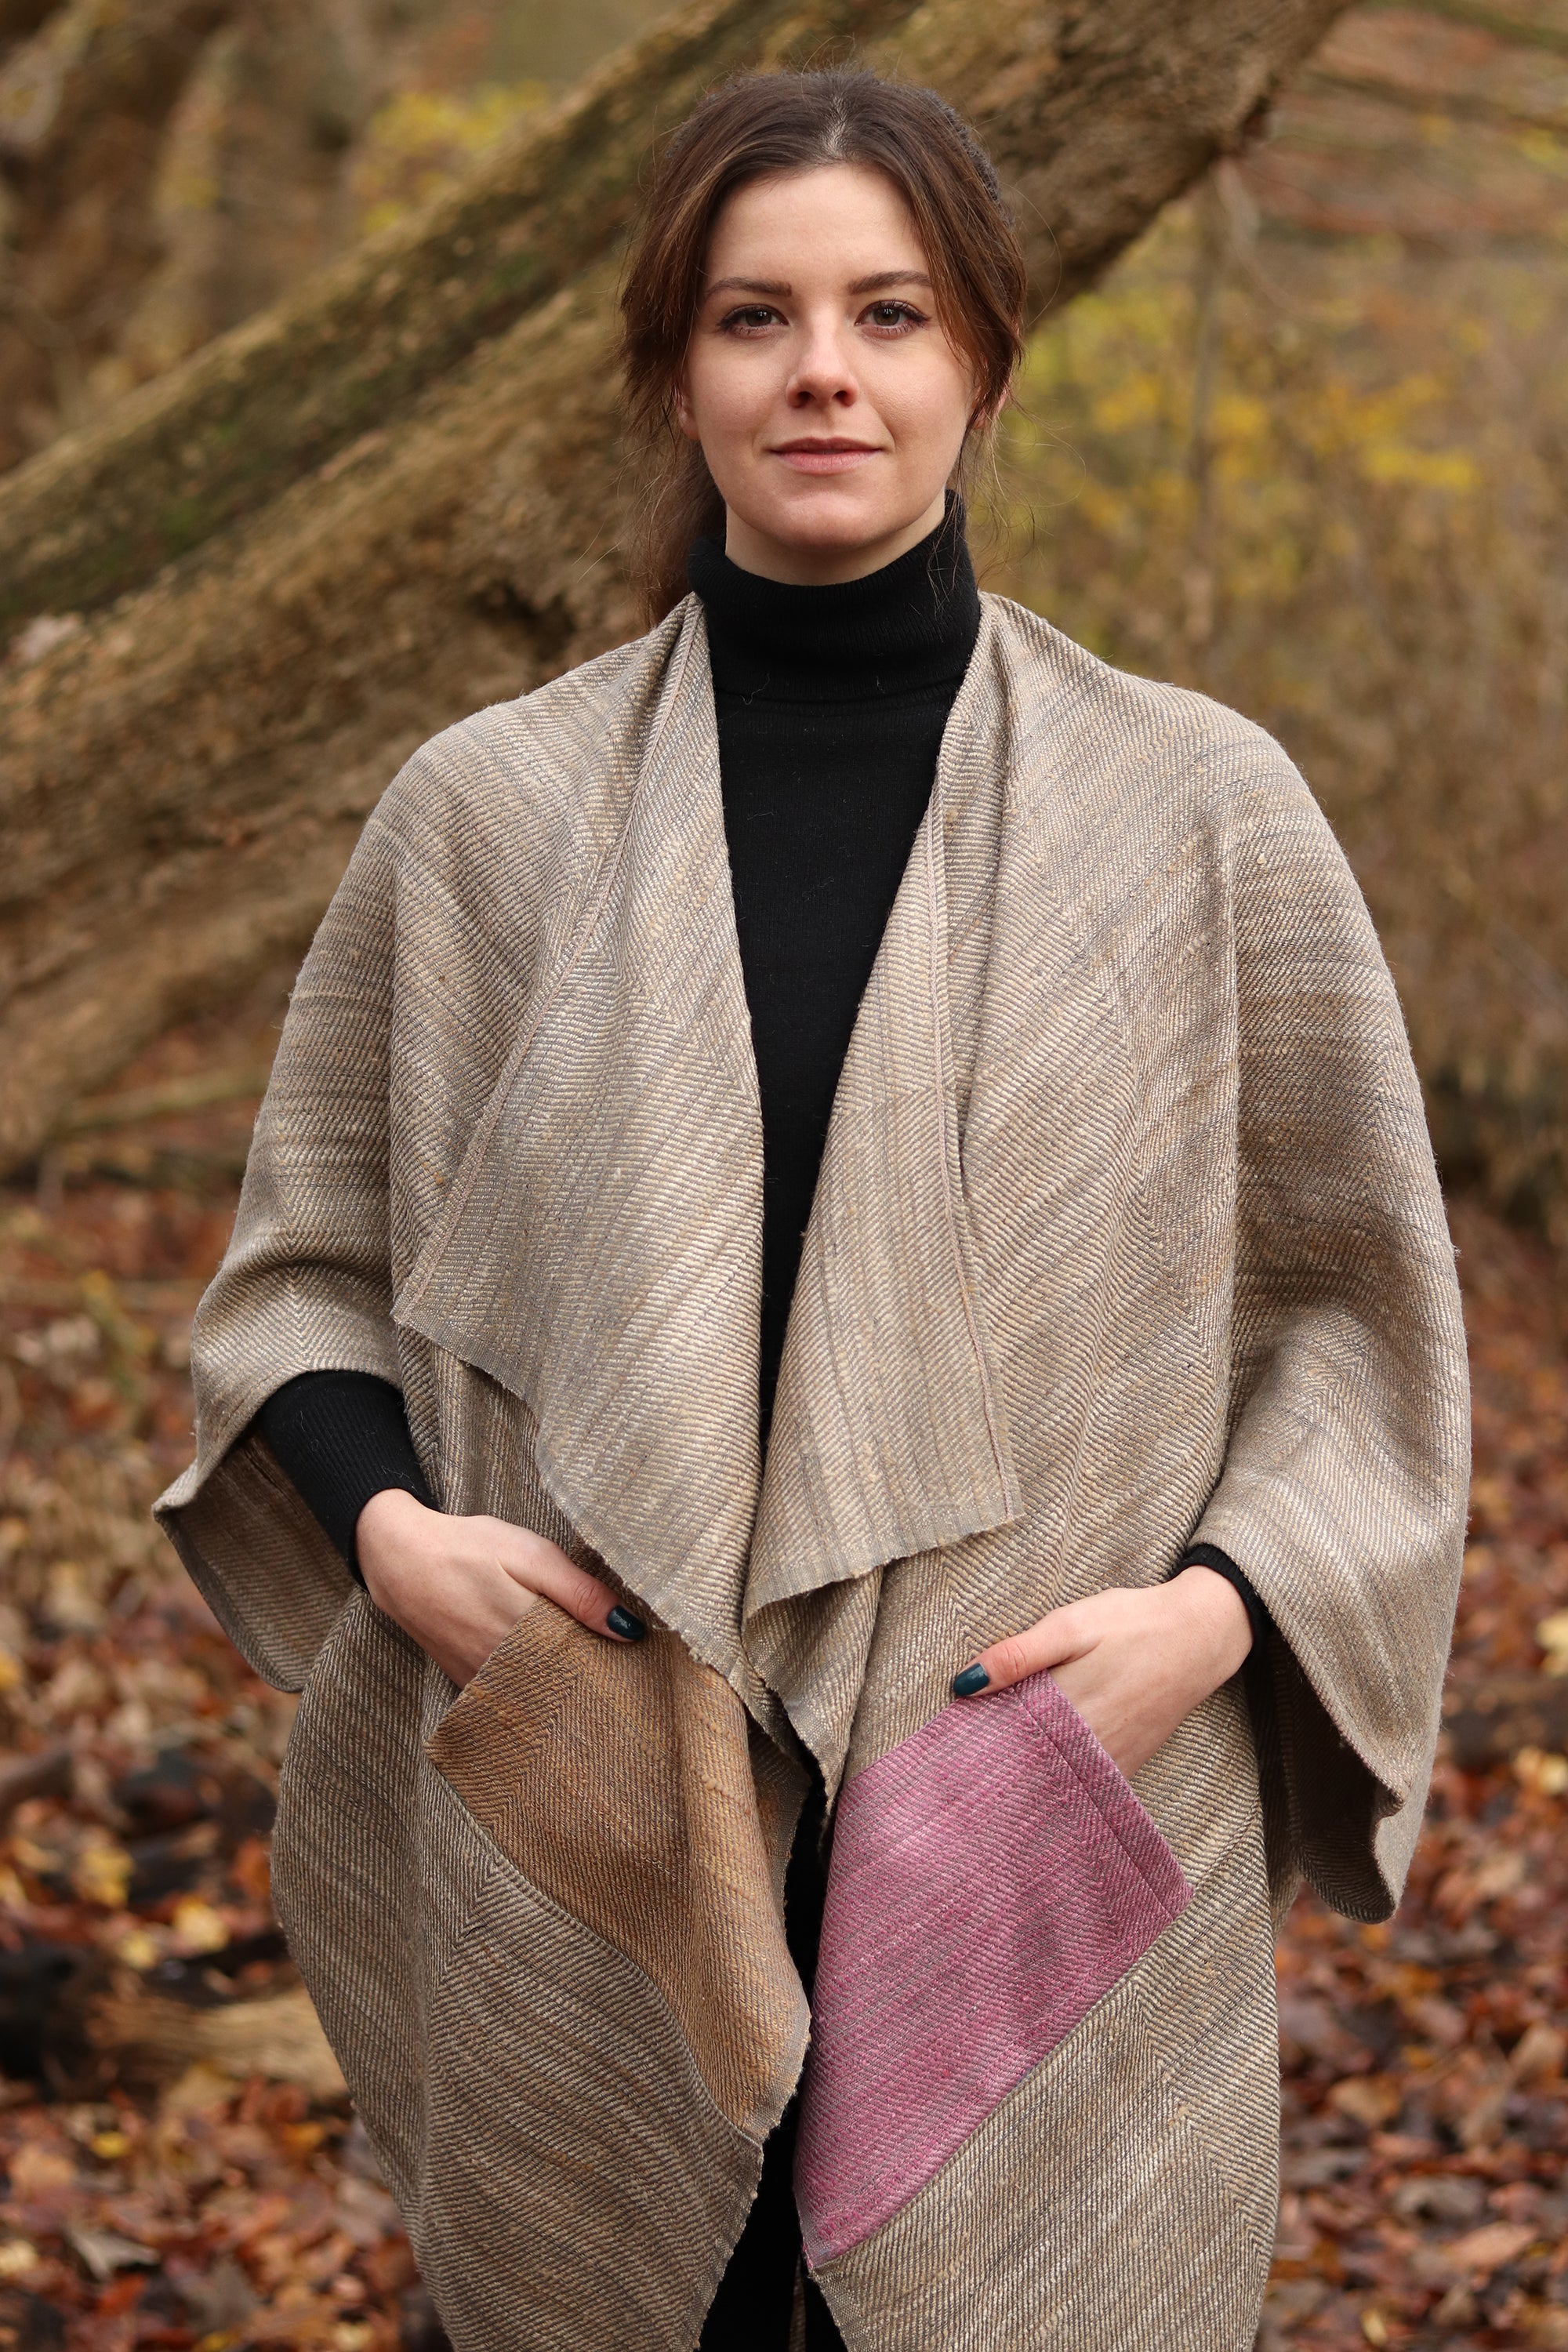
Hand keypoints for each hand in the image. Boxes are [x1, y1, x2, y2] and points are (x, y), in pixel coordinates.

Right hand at [355, 1489, 644, 1687]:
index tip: (637, 1666)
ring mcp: (482, 1680)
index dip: (614, 1668)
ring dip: (562, 1690)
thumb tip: (629, 1630)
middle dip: (592, 1684)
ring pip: (537, 1696)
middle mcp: (505, 1668)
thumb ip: (579, 1592)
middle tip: (625, 1681)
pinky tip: (547, 1678)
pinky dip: (530, 1690)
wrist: (399, 1560)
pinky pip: (508, 1696)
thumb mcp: (530, 1554)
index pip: (586, 1667)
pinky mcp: (466, 1682)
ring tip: (592, 1681)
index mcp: (528, 1634)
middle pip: (563, 1688)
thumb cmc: (467, 1549)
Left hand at [950, 1567, 1251, 1778]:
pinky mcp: (1130, 1762)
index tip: (944, 1758)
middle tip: (954, 1779)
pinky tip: (1039, 1776)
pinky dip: (1061, 1782)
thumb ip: (1019, 1655)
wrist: (1200, 1637)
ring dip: (1025, 1781)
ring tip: (988, 1783)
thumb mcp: (1071, 1625)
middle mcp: (1091, 1745)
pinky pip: (1087, 1783)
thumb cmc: (1132, 1624)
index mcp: (1069, 1709)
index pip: (1006, 1743)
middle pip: (1028, 1769)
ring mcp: (1113, 1759)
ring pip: (1057, 1781)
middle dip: (994, 1773)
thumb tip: (964, 1683)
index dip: (974, 1751)